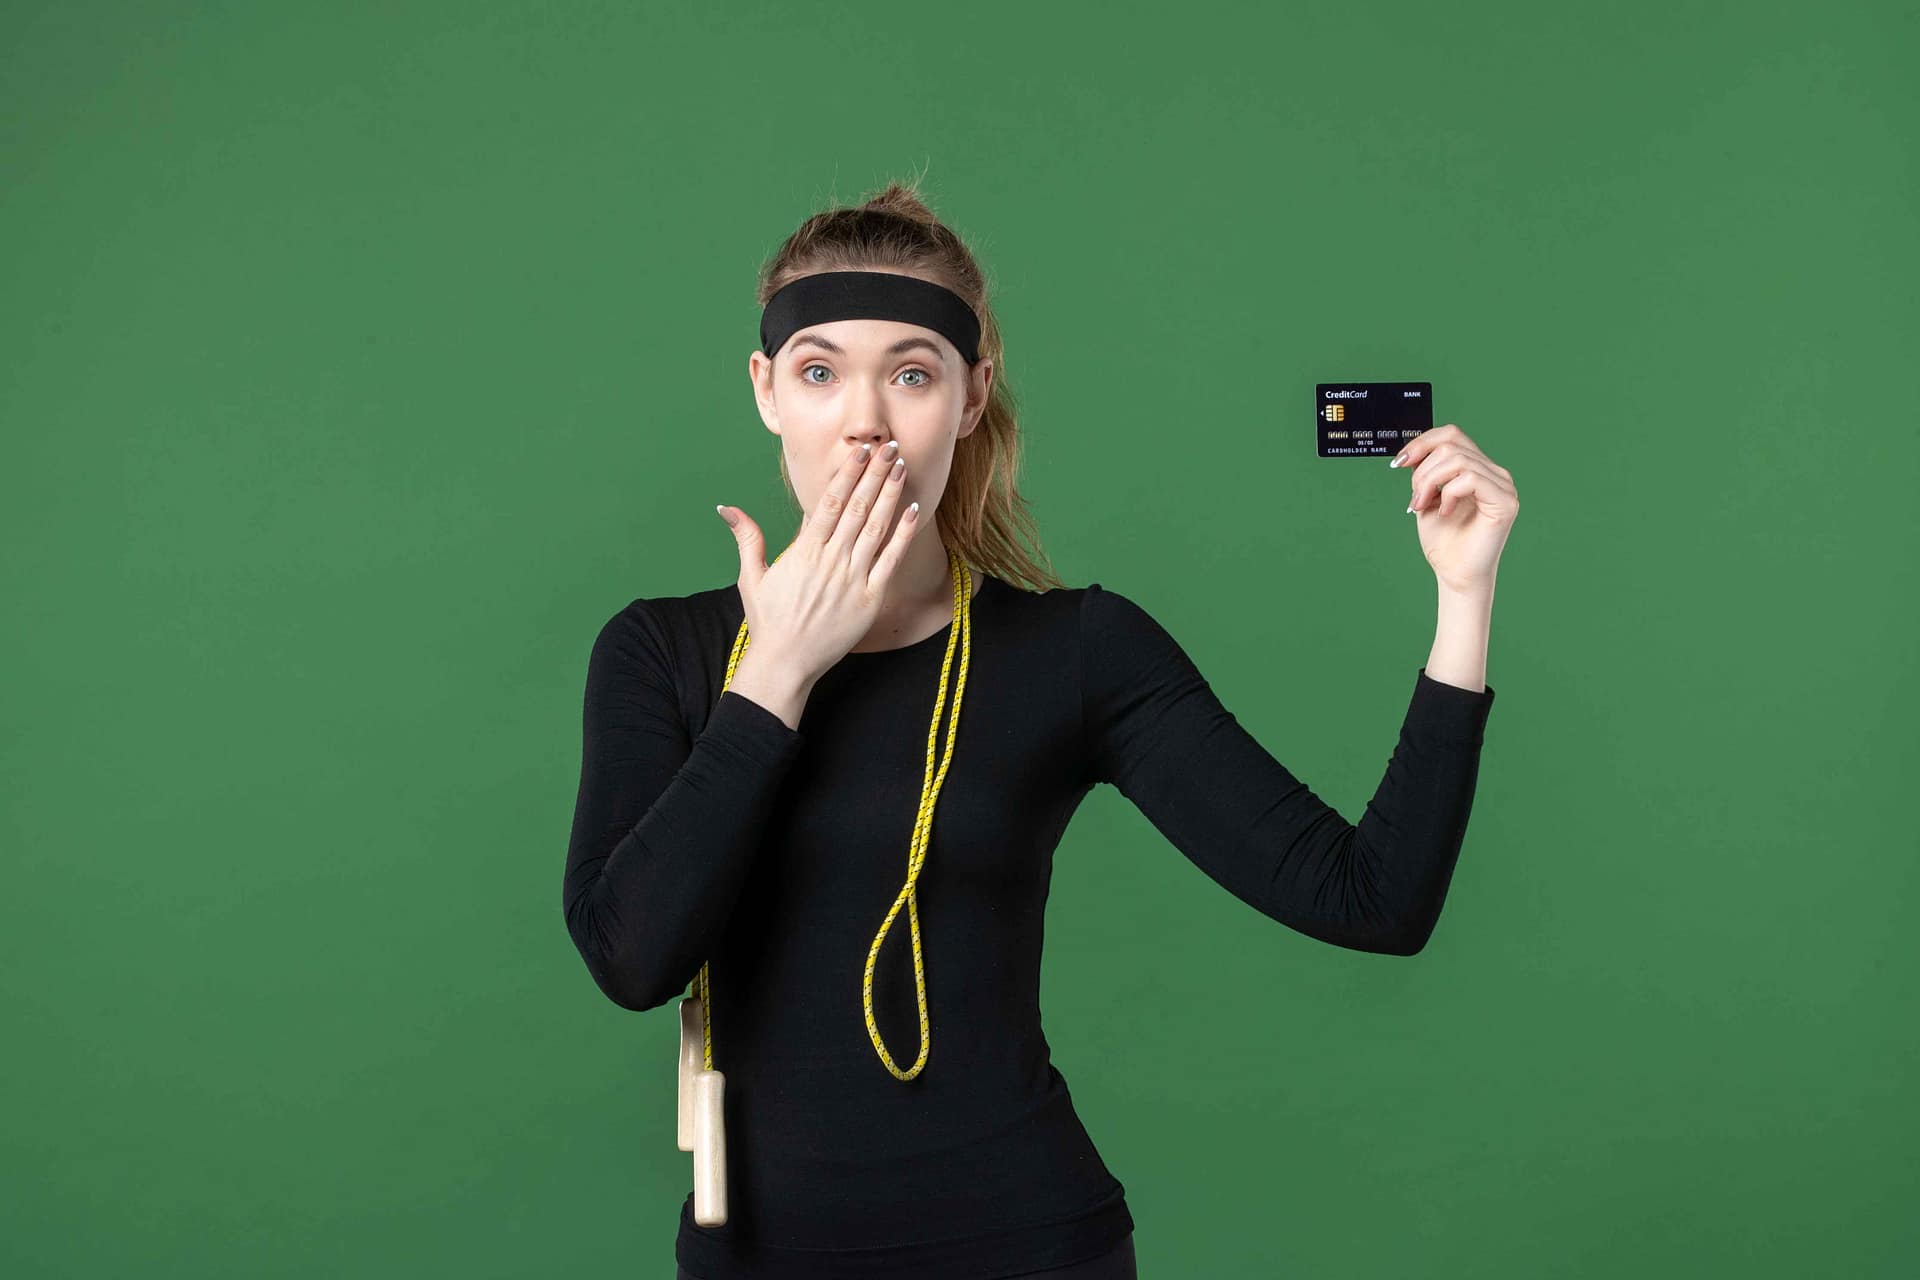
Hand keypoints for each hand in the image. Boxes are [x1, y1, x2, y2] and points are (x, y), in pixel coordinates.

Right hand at [716, 441, 921, 681]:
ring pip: (876, 528)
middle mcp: (830, 560)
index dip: (847, 473)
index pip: (830, 502)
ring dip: (890, 495)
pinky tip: (912, 510)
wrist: (785, 664)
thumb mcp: (752, 578)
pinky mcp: (869, 599)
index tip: (859, 451)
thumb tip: (725, 507)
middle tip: (888, 446)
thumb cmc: (768, 622)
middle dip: (874, 474)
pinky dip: (902, 534)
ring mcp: (852, 579)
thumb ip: (747, 538)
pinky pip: (890, 560)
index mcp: (804, 552)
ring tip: (901, 467)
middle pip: (857, 507)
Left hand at [1392, 424, 1518, 593]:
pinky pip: (1471, 478)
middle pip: (1453, 443)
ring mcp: (1503, 486)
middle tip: (1414, 499)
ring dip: (1430, 482)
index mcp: (1478, 469)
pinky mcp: (1505, 502)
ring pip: (1458, 460)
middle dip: (1422, 470)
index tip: (1400, 462)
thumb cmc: (1444, 542)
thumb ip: (1425, 473)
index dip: (1423, 442)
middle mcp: (1495, 473)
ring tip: (1422, 506)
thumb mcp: (1427, 498)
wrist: (1455, 575)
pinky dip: (1449, 493)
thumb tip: (1413, 449)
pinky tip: (1445, 512)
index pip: (1453, 435)